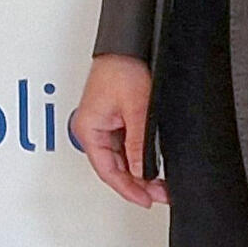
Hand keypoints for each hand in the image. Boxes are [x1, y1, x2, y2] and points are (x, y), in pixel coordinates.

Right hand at [72, 54, 167, 207]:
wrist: (126, 46)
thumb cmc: (122, 69)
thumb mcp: (136, 111)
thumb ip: (138, 144)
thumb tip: (140, 172)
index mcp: (88, 129)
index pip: (107, 170)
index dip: (128, 189)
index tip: (146, 200)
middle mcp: (91, 129)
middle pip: (113, 168)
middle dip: (136, 183)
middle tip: (159, 194)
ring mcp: (102, 125)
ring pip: (119, 159)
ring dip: (138, 171)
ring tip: (159, 182)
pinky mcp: (112, 120)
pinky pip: (123, 147)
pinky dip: (137, 156)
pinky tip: (151, 163)